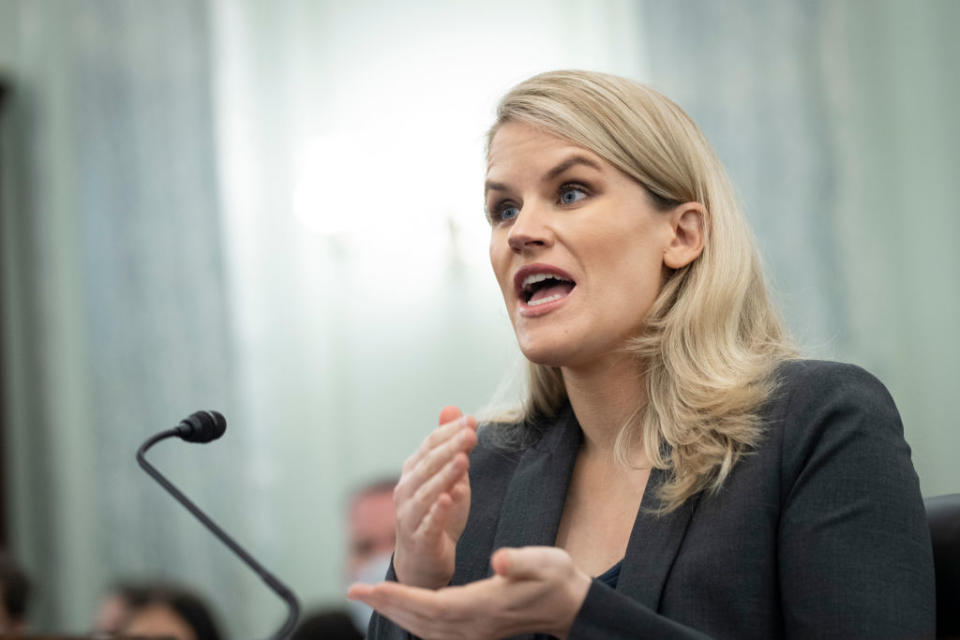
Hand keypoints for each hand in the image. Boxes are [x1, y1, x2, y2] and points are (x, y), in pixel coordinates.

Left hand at [348, 546, 592, 639]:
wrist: (569, 605)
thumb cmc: (556, 579)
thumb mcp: (545, 562)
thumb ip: (521, 561)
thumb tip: (500, 560)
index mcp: (484, 605)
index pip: (430, 605)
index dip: (398, 597)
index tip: (369, 588)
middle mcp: (474, 625)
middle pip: (419, 621)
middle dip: (386, 606)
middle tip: (354, 591)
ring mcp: (474, 632)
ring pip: (424, 629)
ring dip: (396, 613)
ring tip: (370, 598)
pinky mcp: (475, 631)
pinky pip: (434, 631)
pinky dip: (413, 620)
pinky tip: (402, 609)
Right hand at [392, 406, 477, 588]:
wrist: (424, 561)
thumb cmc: (437, 514)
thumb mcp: (447, 476)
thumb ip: (449, 446)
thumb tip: (453, 409)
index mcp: (413, 472)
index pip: (429, 446)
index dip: (449, 433)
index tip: (471, 420)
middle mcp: (406, 491)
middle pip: (427, 465)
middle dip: (450, 448)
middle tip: (470, 434)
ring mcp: (409, 516)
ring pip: (426, 492)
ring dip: (444, 475)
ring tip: (463, 460)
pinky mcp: (419, 540)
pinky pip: (428, 524)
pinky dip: (437, 511)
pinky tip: (449, 498)